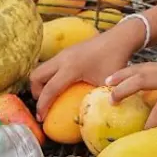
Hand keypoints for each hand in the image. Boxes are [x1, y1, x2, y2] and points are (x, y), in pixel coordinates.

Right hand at [30, 21, 144, 119]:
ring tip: (53, 96)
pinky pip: (50, 65)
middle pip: (36, 76)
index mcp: (71, 68)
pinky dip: (50, 76)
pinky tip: (63, 84)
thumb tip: (88, 118)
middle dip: (37, 92)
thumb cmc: (115, 60)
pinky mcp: (67, 51)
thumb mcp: (106, 84)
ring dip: (42, 83)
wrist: (120, 38)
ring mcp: (63, 53)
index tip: (41, 119)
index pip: (49, 89)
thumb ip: (95, 100)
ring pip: (42, 69)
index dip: (42, 105)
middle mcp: (62, 59)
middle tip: (46, 104)